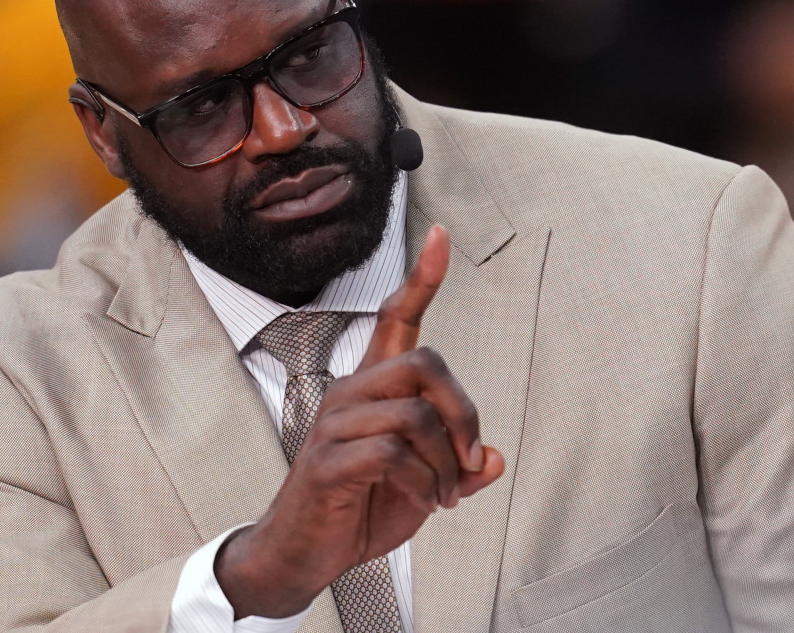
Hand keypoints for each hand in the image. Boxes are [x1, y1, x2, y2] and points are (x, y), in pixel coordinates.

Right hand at [216, 225, 504, 618]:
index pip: (393, 319)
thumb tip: (492, 460)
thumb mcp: (423, 488)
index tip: (438, 236)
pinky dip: (423, 483)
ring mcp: (335, 425)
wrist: (301, 556)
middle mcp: (351, 394)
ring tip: (444, 496)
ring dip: (445, 463)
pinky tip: (423, 502)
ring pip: (414, 415)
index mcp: (372, 390)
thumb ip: (456, 470)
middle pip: (423, 363)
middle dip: (463, 412)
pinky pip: (391, 454)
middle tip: (469, 458)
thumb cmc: (358, 510)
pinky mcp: (327, 461)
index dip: (420, 278)